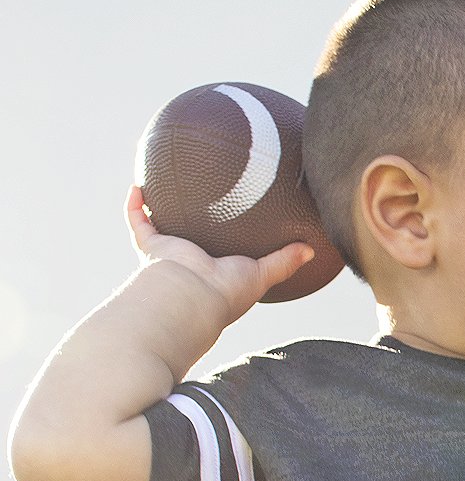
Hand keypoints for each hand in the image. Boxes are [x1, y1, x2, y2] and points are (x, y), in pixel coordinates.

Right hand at [125, 185, 312, 325]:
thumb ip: (284, 261)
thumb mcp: (262, 274)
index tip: (231, 228)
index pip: (222, 257)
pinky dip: (135, 206)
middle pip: (191, 241)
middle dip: (192, 226)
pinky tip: (139, 184)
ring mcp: (169, 257)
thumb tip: (312, 250)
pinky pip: (138, 222)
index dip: (226, 246)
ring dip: (160, 211)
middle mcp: (191, 265)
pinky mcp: (152, 247)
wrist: (192, 296)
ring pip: (161, 230)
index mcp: (216, 273)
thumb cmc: (226, 292)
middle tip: (198, 201)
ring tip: (162, 186)